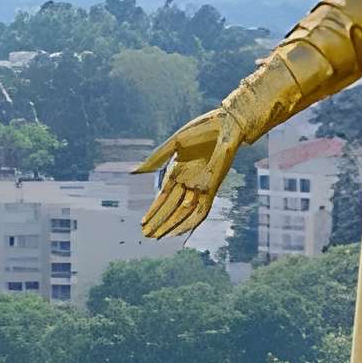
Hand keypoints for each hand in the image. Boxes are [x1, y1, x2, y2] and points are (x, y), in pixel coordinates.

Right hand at [134, 109, 236, 239]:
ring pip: (183, 212)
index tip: (142, 223)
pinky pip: (201, 211)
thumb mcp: (174, 144)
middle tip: (146, 235)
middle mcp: (188, 182)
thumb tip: (134, 172)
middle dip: (159, 222)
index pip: (163, 197)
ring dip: (170, 225)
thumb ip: (156, 158)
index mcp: (178, 172)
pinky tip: (178, 231)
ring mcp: (200, 186)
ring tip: (158, 236)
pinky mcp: (212, 188)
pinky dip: (190, 222)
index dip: (153, 211)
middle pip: (171, 208)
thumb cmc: (202, 130)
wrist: (226, 126)